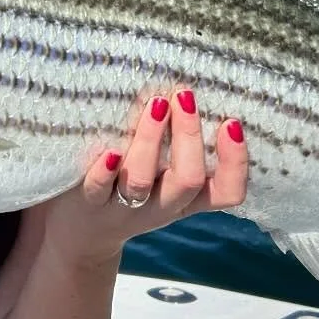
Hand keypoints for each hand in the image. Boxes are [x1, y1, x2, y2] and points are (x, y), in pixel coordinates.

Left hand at [44, 86, 248, 266]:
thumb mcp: (163, 173)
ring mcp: (125, 207)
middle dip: (188, 136)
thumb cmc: (131, 186)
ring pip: (142, 181)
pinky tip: (110, 151)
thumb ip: (178, 144)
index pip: (227, 192)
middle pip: (187, 180)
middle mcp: (161, 205)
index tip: (231, 122)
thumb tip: (189, 88)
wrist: (83, 231)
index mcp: (187, 198)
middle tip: (184, 96)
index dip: (236, 163)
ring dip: (150, 141)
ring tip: (154, 104)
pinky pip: (98, 189)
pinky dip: (105, 170)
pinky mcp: (90, 203)